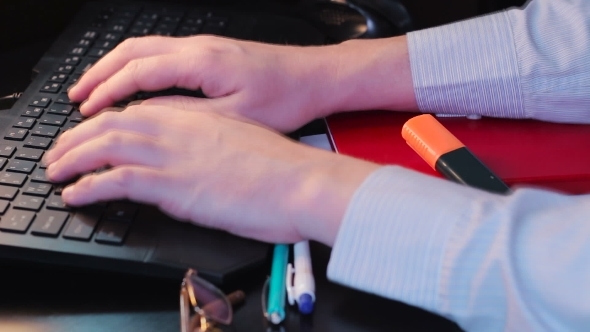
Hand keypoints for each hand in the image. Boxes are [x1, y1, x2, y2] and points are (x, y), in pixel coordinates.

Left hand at [43, 104, 378, 244]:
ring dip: (72, 157)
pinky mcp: (174, 184)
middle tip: (60, 151)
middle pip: (113, 123)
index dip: (106, 121)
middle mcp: (180, 129)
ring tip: (56, 171)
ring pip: (105, 145)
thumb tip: (192, 160)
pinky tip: (75, 194)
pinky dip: (88, 185)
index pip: (138, 112)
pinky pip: (115, 179)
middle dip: (78, 137)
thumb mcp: (242, 144)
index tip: (91, 133)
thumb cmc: (283, 167)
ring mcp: (175, 154)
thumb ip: (210, 147)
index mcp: (197, 118)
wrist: (303, 180)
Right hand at [68, 35, 416, 131]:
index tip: (88, 111)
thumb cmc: (288, 97)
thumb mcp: (238, 117)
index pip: (139, 71)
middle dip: (100, 73)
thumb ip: (192, 117)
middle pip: (133, 51)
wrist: (316, 78)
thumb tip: (152, 117)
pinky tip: (134, 82)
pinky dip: (137, 65)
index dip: (108, 92)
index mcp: (203, 62)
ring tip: (96, 89)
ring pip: (146, 47)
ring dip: (115, 66)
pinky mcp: (212, 52)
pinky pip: (162, 51)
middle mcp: (200, 47)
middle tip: (77, 97)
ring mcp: (205, 46)